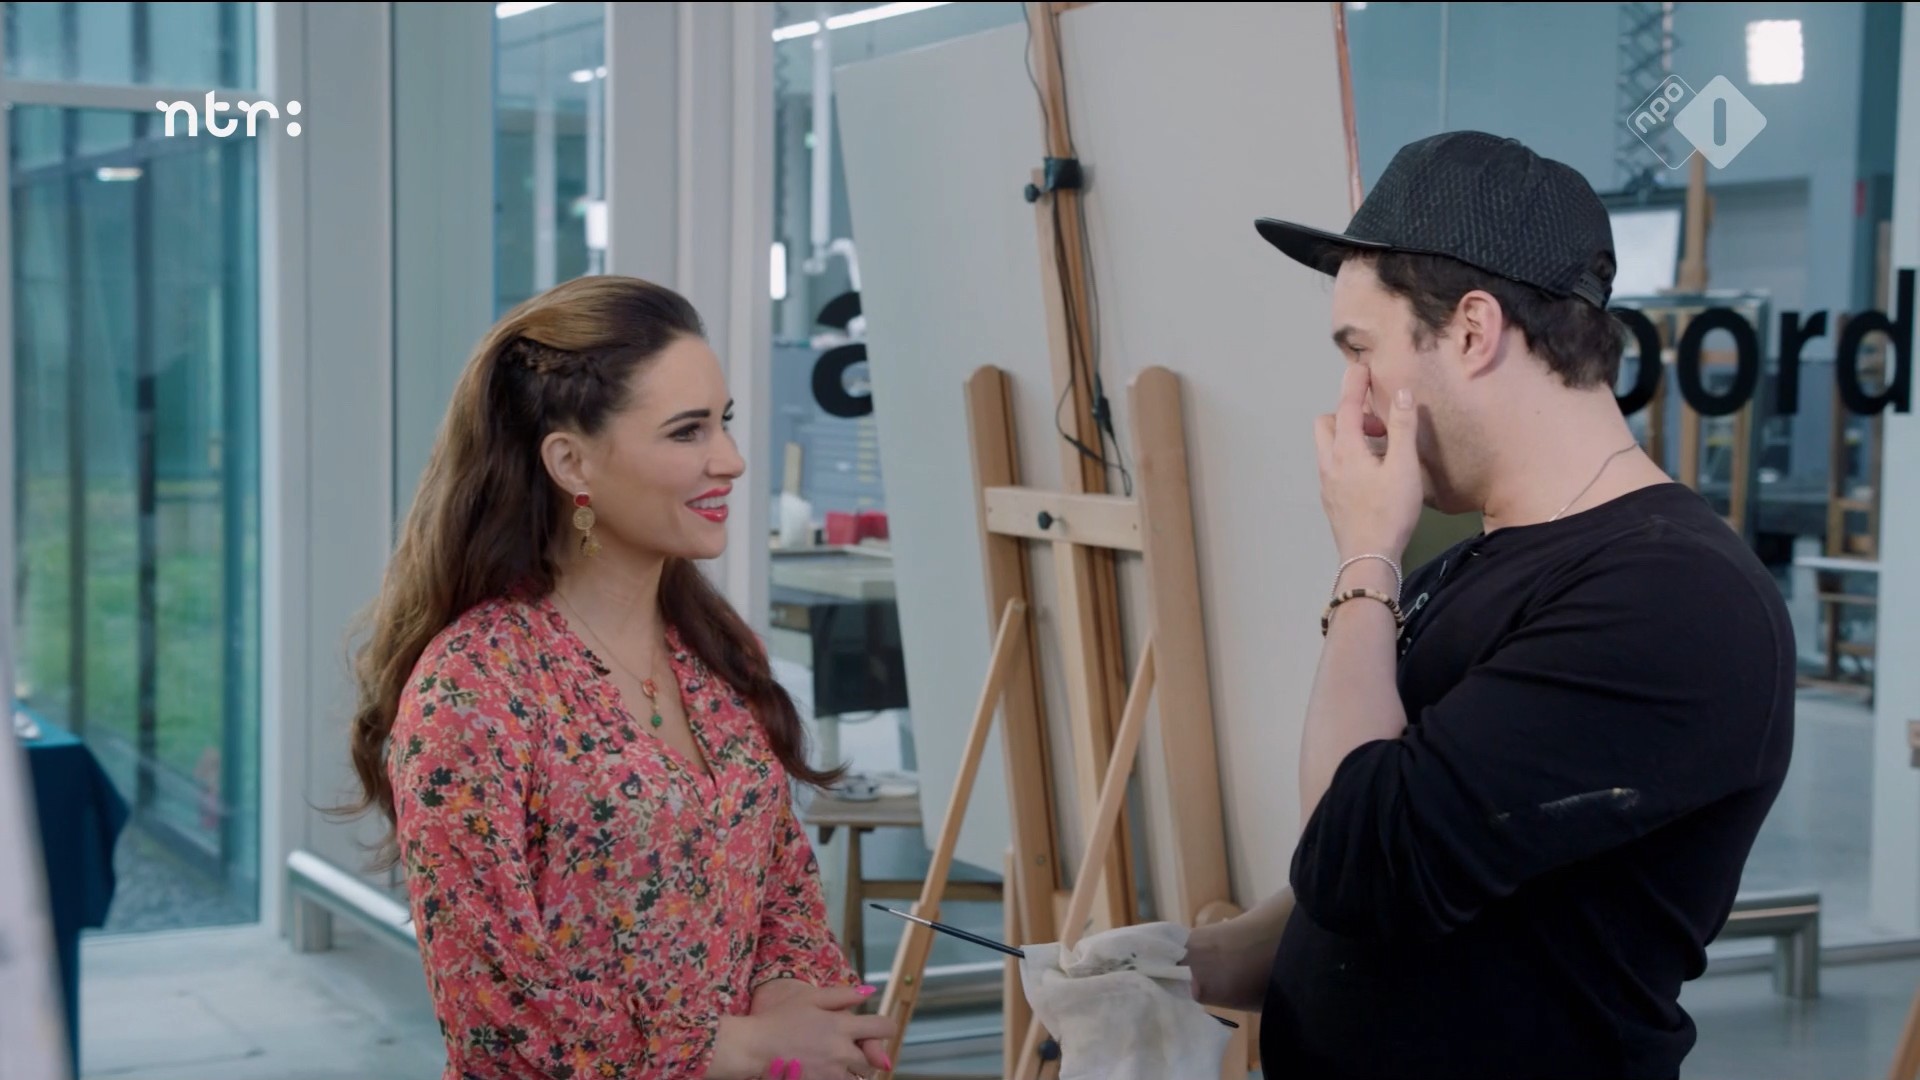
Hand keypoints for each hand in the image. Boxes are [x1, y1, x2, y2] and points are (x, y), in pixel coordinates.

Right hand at [745, 981, 895, 1077]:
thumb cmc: (780, 1019)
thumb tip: (870, 992)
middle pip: (871, 1060)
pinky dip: (837, 1079)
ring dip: (852, 1072)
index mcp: (842, 1026)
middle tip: (845, 1048)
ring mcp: (832, 1073)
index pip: (883, 1028)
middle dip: (863, 1054)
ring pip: (858, 1078)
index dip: (886, 1027)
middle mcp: (842, 1051)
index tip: (880, 1029)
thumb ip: (843, 995)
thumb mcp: (811, 998)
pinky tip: (824, 1070)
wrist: (755, 1046)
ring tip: (833, 1061)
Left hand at [1314, 365, 1422, 563]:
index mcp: (1346, 450)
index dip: (1354, 384)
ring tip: (1381, 449)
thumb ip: (1402, 428)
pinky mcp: (1331, 500)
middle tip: (1379, 425)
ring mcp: (1327, 483)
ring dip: (1349, 437)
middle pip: (1328, 424)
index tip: (1361, 367)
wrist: (1368, 556)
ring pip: (1329, 446)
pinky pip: (1334, 466)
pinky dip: (1349, 457)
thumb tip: (1401, 394)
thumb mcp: (1404, 466)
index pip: (1347, 406)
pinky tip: (1373, 474)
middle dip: (1349, 414)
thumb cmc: (1389, 511)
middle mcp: (1329, 463)